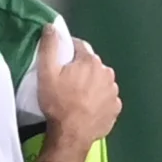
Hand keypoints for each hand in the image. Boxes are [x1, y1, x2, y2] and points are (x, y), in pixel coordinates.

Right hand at [37, 25, 121, 144]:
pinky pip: (105, 98)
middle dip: (80, 68)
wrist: (71, 134)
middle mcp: (107, 73)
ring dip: (90, 84)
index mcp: (90, 61)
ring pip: (100, 81)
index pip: (79, 46)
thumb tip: (52, 26)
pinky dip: (97, 99)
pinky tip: (86, 107)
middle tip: (64, 81)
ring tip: (75, 96)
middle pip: (91, 64)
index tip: (58, 62)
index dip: (67, 52)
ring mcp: (113, 92)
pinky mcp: (115, 108)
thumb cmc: (57, 102)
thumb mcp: (46, 73)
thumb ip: (50, 47)